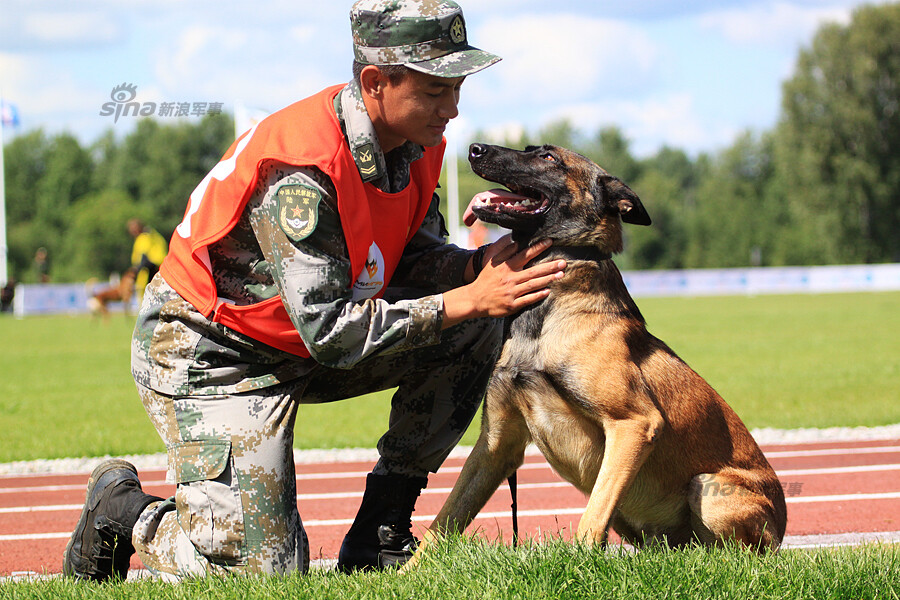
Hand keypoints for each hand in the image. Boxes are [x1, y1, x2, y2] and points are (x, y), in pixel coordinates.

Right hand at [442, 235, 564, 328]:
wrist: (475, 299)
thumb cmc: (485, 280)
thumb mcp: (492, 263)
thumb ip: (505, 252)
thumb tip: (516, 241)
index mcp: (506, 267)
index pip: (524, 255)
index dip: (538, 248)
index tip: (550, 242)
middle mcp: (510, 279)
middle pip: (533, 271)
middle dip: (549, 266)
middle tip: (563, 262)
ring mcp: (511, 292)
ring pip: (533, 285)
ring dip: (548, 279)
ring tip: (561, 275)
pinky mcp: (512, 305)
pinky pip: (528, 300)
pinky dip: (538, 295)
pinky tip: (548, 291)